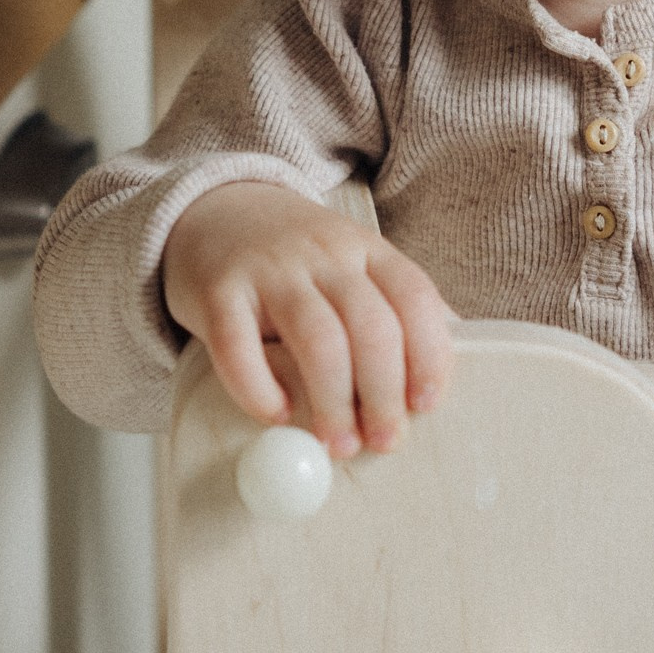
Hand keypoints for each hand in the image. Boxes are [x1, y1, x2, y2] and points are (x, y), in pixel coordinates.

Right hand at [162, 182, 452, 457]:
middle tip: (383, 441)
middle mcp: (324, 253)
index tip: (425, 406)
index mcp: (366, 249)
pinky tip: (275, 413)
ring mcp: (270, 269)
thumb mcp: (352, 262)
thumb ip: (392, 306)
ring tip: (338, 443)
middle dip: (384, 393)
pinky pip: (238, 347)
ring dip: (334, 401)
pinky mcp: (218, 291)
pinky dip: (259, 390)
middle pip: (370, 326)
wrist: (213, 208)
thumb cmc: (294, 256)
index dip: (429, 355)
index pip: (414, 297)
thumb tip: (440, 370)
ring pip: (317, 338)